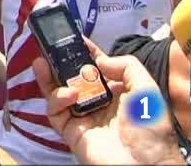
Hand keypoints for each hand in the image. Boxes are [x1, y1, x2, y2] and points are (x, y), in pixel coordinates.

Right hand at [32, 38, 185, 164]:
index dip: (83, 52)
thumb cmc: (148, 127)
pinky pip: (55, 112)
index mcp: (115, 90)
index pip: (94, 66)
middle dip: (59, 62)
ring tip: (41, 63)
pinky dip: (57, 100)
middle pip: (71, 77)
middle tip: (48, 47)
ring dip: (48, 77)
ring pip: (58, 92)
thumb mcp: (145, 88)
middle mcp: (96, 100)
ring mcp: (82, 115)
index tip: (71, 37)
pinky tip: (68, 95)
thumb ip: (126, 66)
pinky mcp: (70, 131)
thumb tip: (98, 60)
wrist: (143, 165)